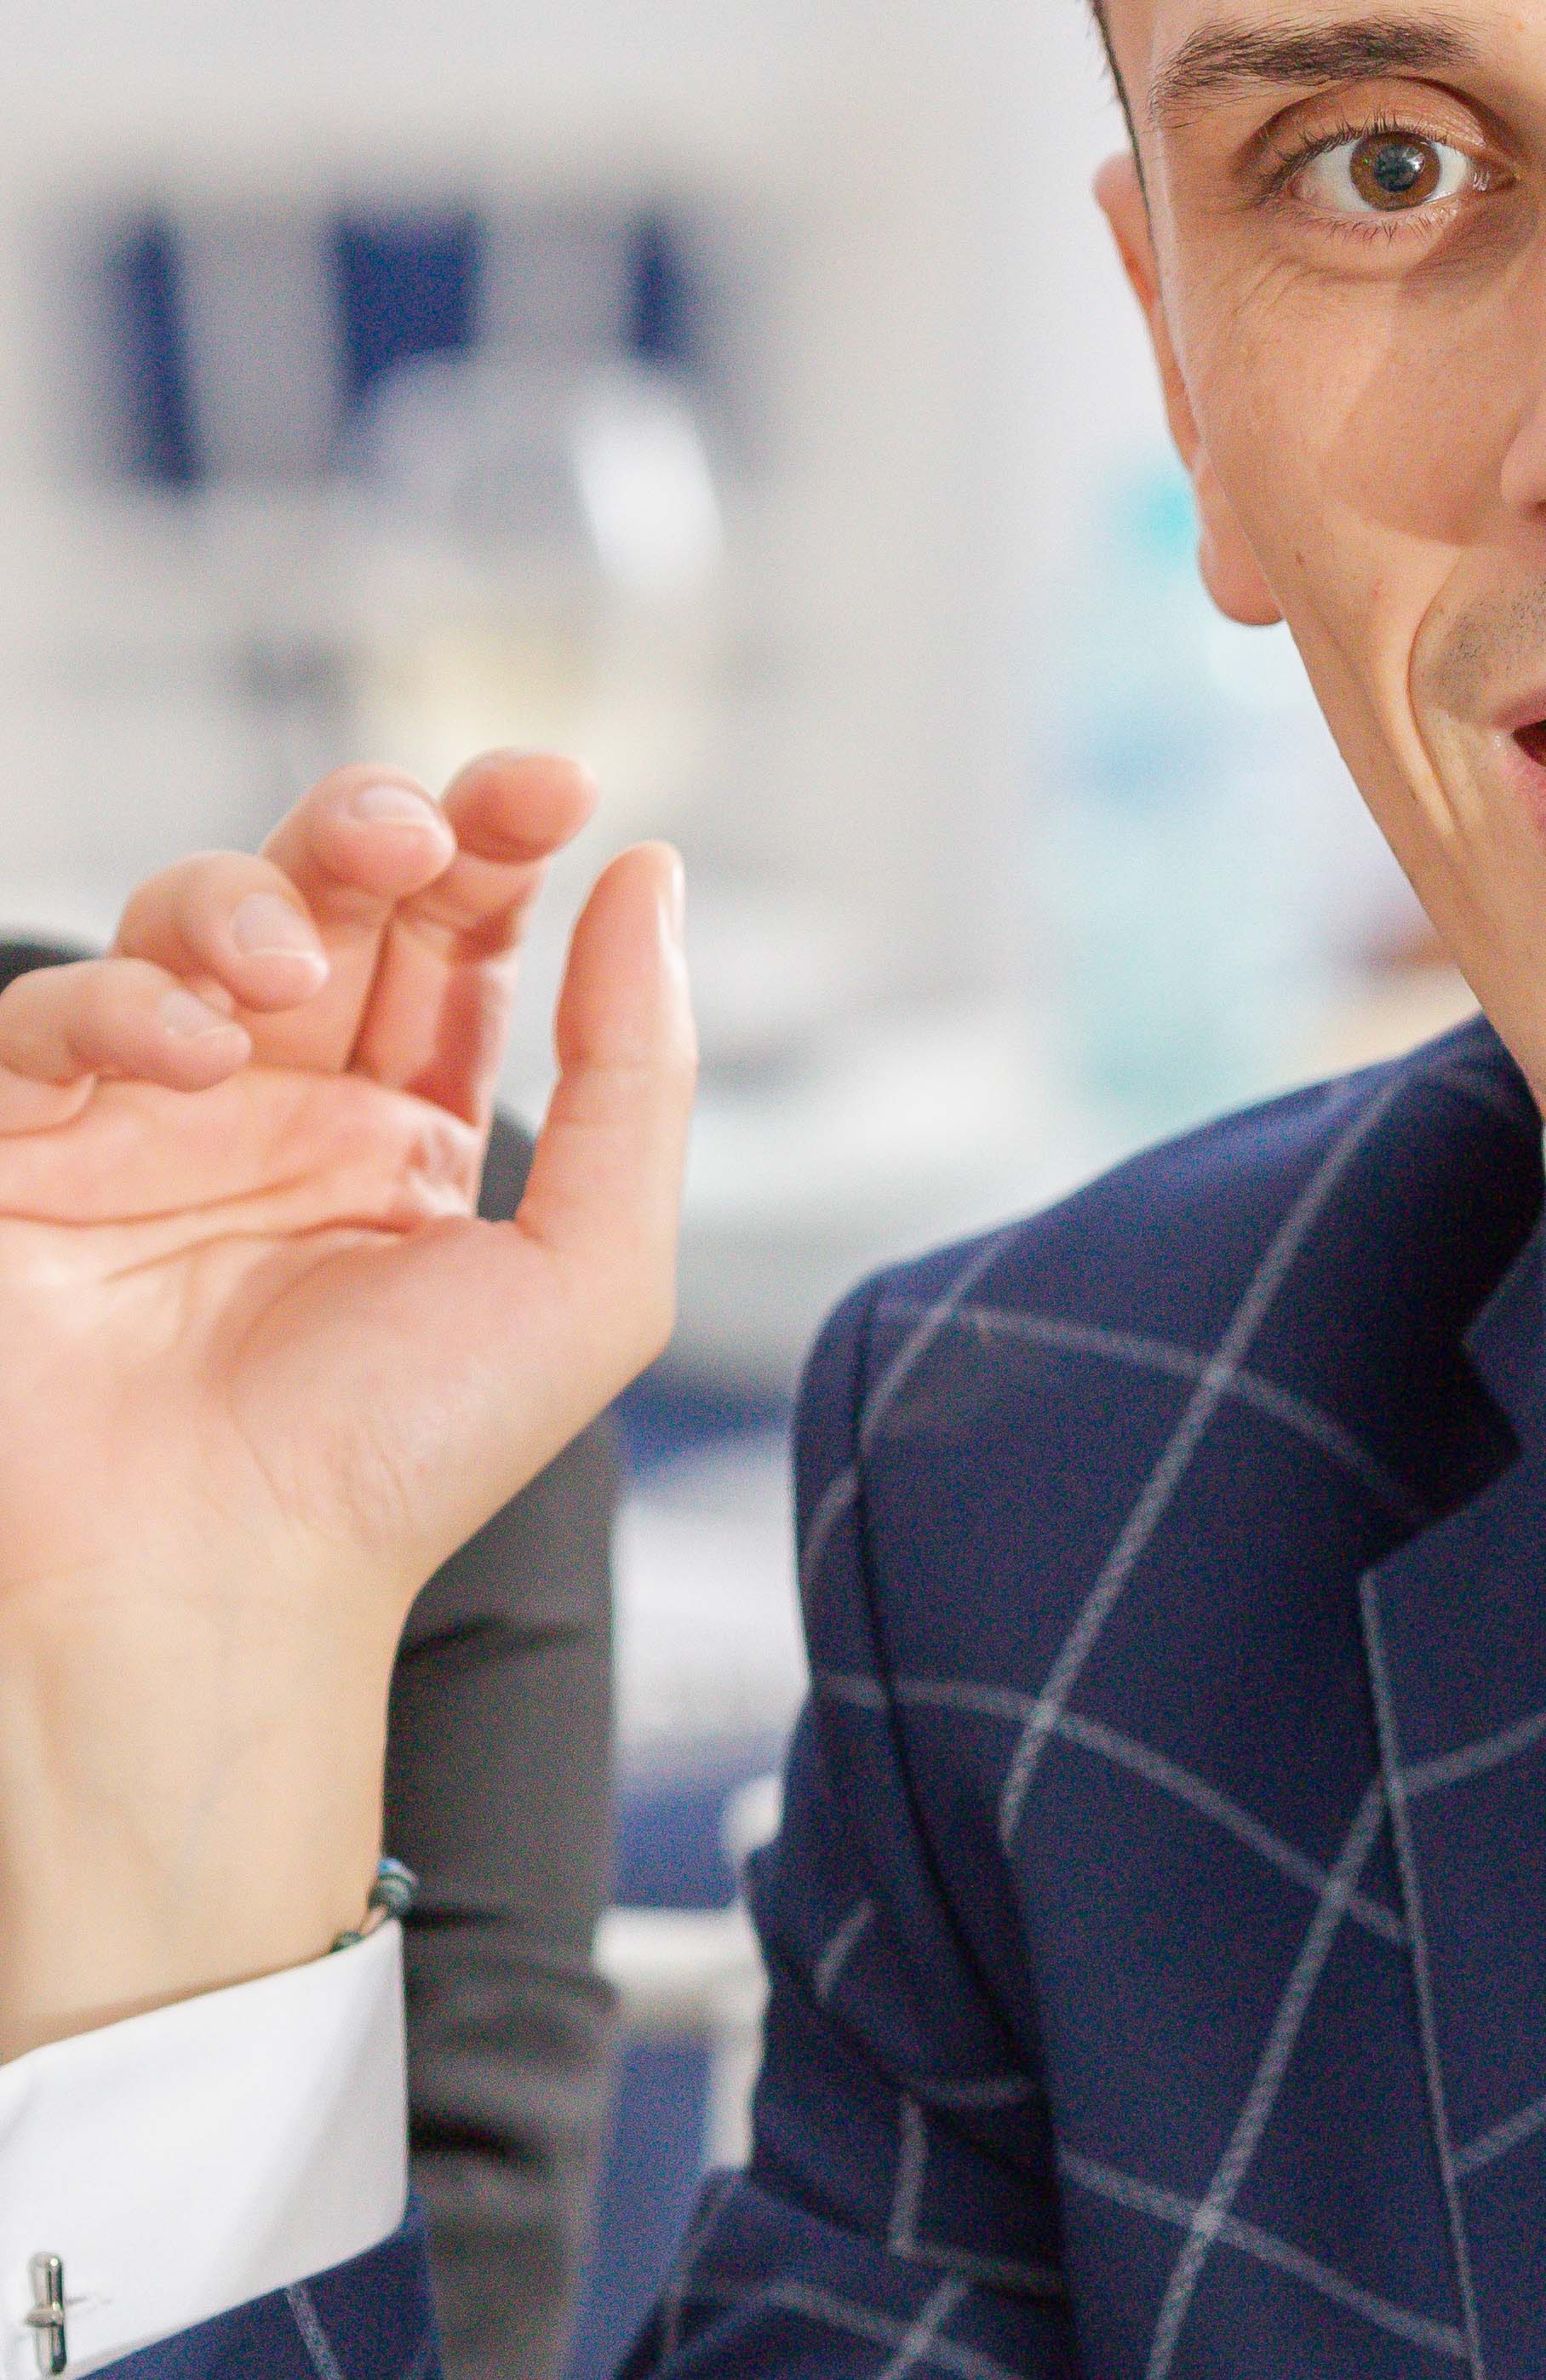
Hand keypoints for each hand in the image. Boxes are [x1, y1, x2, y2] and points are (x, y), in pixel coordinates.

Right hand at [0, 756, 691, 2054]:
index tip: (549, 785)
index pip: (453, 941)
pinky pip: (46, 1020)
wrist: (214, 1594)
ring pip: (181, 924)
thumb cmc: (399, 1470)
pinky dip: (118, 1000)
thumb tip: (650, 876)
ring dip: (245, 899)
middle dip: (370, 830)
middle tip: (414, 832)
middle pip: (324, 897)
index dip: (495, 843)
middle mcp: (275, 1115)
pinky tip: (191, 1046)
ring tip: (291, 962)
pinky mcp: (19, 1156)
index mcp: (406, 1139)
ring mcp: (142, 1126)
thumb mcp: (590, 1275)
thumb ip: (640, 1075)